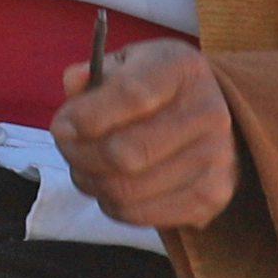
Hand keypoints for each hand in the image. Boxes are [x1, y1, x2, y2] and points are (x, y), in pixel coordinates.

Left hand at [51, 40, 236, 228]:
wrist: (208, 114)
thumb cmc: (154, 85)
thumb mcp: (127, 62)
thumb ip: (94, 71)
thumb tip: (74, 83)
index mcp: (182, 69)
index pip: (131, 96)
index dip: (86, 116)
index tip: (62, 126)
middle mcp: (208, 113)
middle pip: (126, 153)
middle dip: (80, 155)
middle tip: (67, 148)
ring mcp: (216, 159)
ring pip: (129, 189)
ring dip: (90, 182)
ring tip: (82, 167)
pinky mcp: (212, 196)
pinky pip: (143, 215)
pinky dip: (111, 205)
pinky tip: (107, 186)